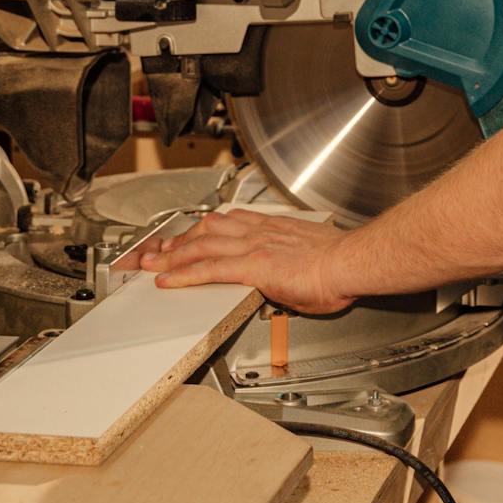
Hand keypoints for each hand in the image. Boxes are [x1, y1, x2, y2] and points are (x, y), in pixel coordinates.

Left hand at [144, 207, 355, 314]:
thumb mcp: (307, 258)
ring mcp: (253, 246)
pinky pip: (209, 269)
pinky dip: (184, 274)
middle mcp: (259, 232)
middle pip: (207, 230)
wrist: (349, 262)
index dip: (201, 229)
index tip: (187, 235)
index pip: (228, 223)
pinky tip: (168, 279)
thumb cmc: (339, 264)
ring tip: (153, 263)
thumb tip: (284, 277)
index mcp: (273, 228)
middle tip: (158, 249)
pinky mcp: (252, 265)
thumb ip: (287, 264)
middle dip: (178, 240)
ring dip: (173, 255)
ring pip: (201, 246)